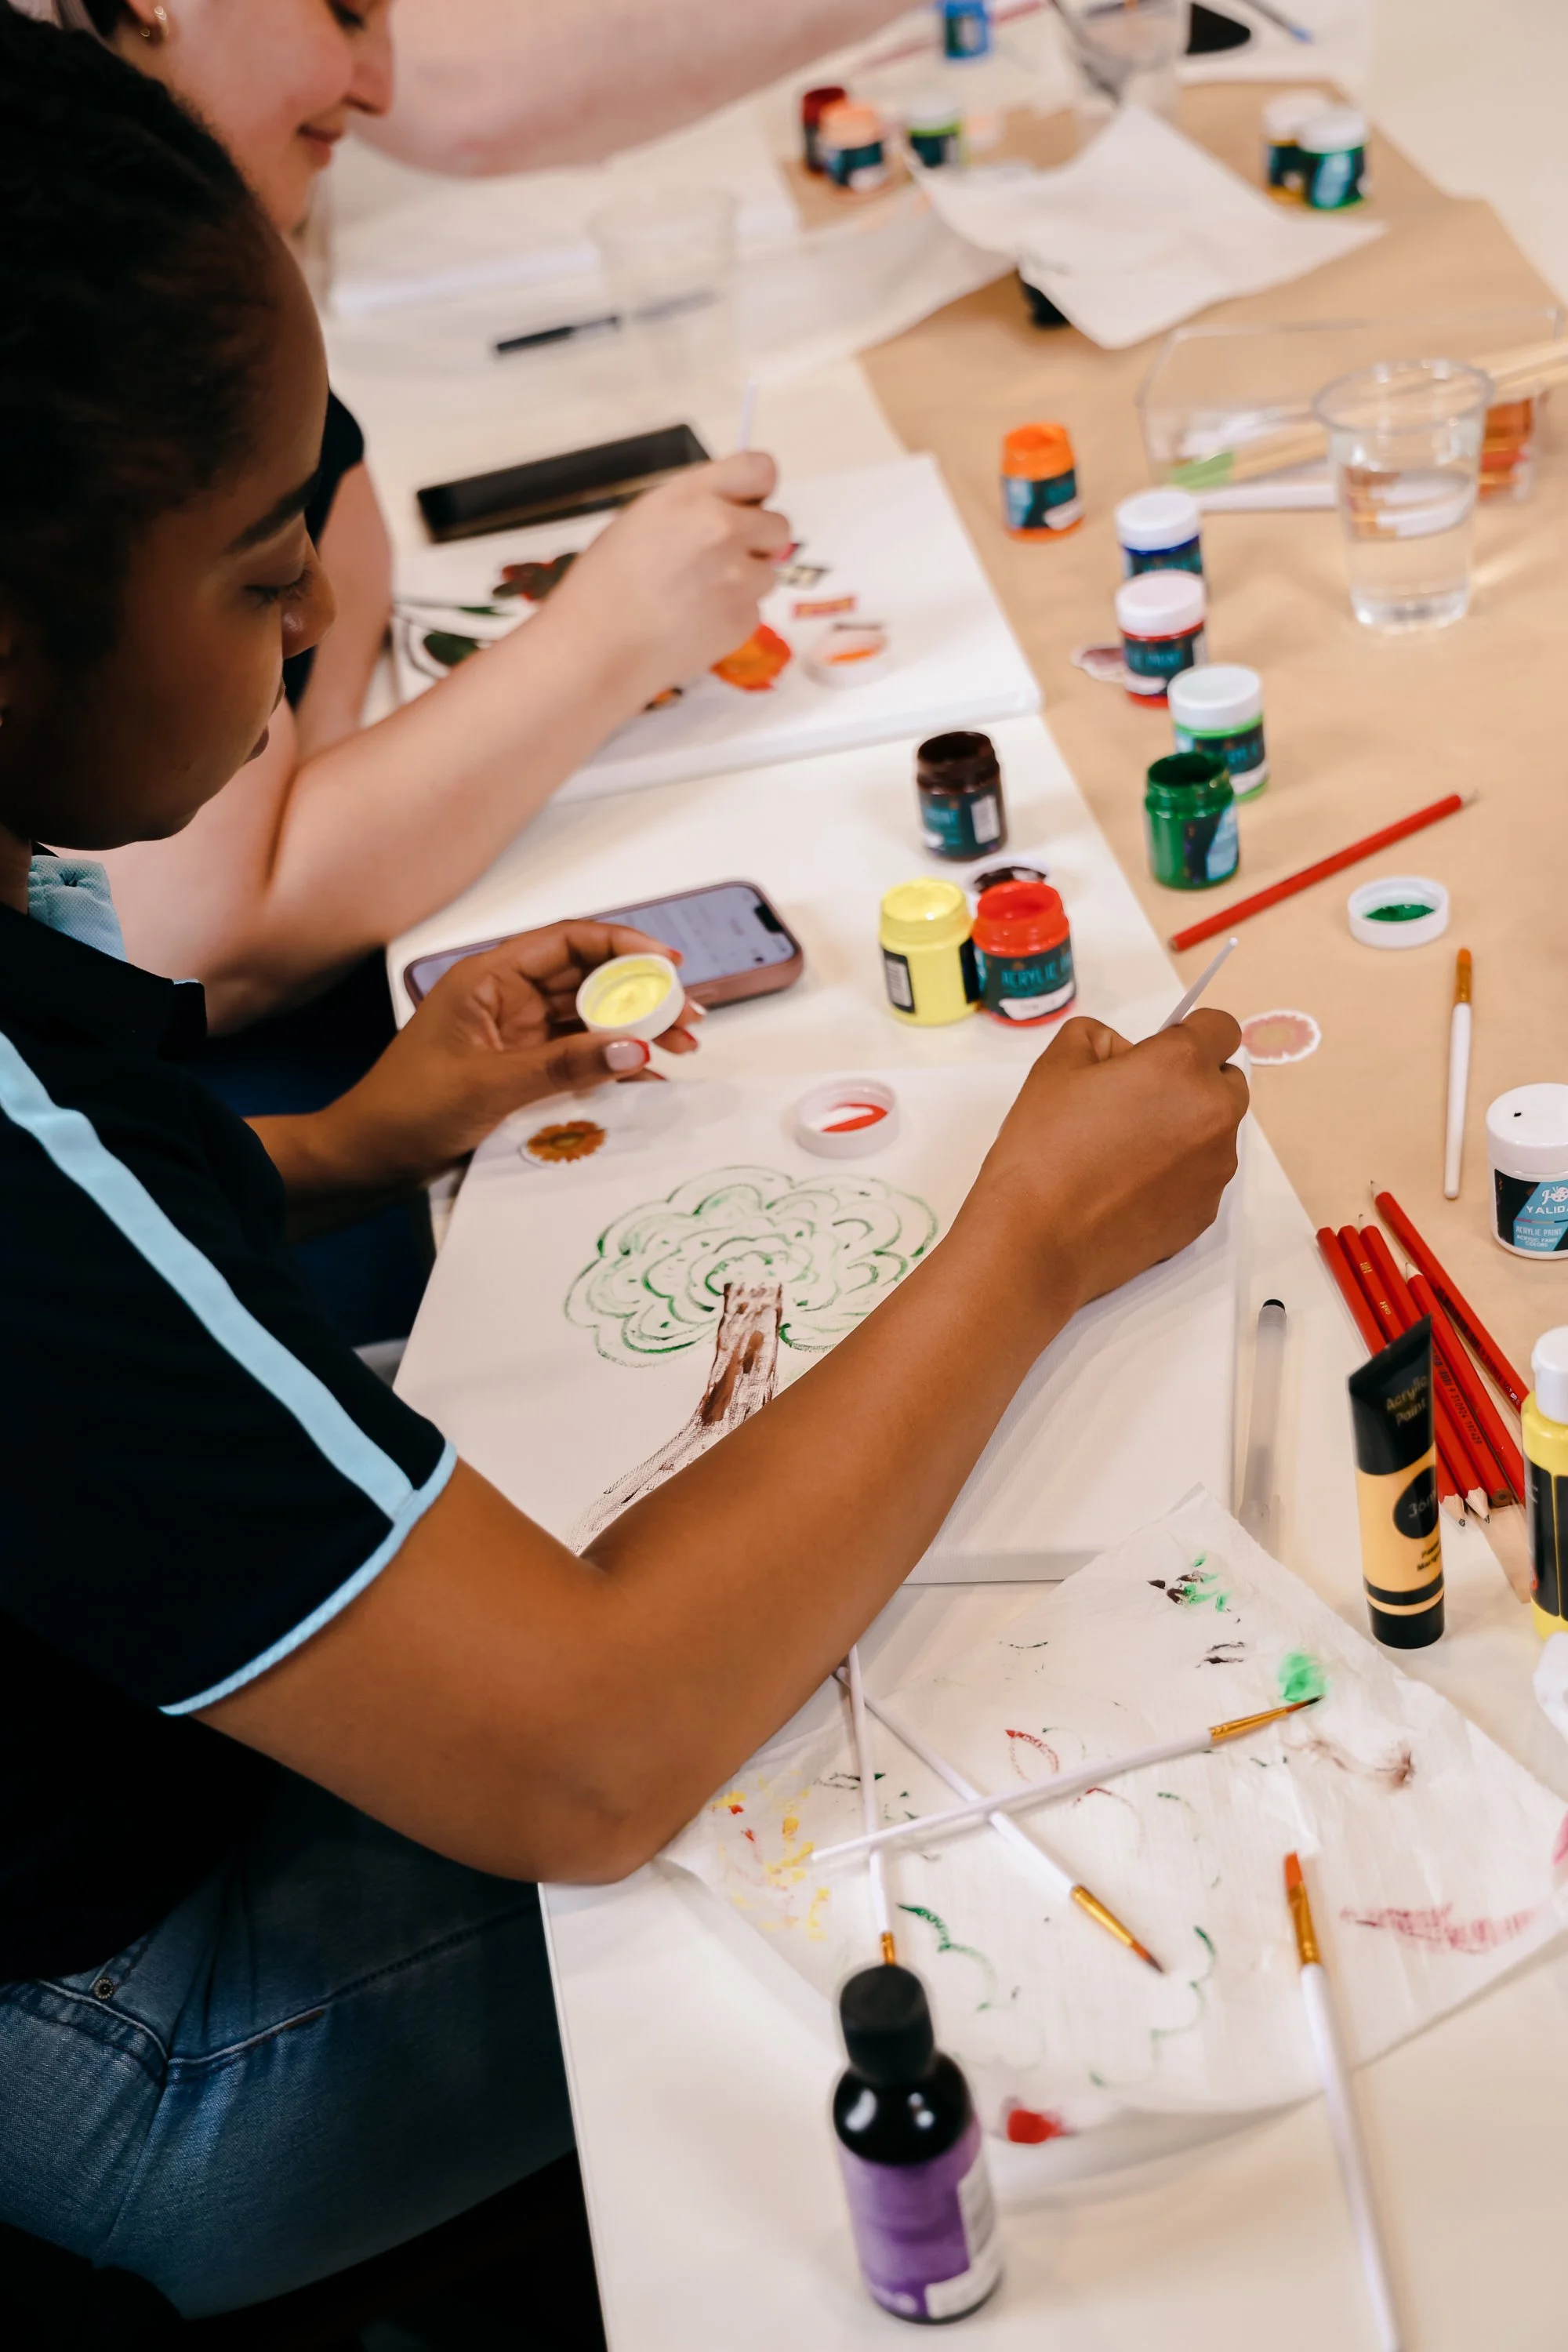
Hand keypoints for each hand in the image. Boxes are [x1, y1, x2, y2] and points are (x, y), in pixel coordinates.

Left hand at [311, 923, 699, 1193]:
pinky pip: (579, 1055)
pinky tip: (648, 1075)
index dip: (622, 943)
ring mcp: (516, 1033)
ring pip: (590, 1018)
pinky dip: (613, 1062)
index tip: (668, 963)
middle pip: (589, 978)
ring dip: (636, 1029)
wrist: (369, 1157)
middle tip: (690, 1018)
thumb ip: (565, 1064)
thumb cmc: (406, 1108)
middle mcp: (507, 997)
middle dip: (643, 994)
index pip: (568, 941)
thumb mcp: (491, 1084)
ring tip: (683, 1048)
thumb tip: (634, 1047)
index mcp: (489, 977)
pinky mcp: (521, 1067)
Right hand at [540, 454, 792, 698]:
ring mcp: (740, 578)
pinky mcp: (744, 619)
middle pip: (779, 526)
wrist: (599, 646)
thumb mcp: (643, 518)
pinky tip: (696, 621)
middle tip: (721, 558)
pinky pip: (754, 608)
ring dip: (745, 581)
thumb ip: (695, 506)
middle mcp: (725, 531)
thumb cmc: (606, 582)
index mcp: (695, 497)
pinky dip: (732, 614)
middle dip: (757, 540)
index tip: (748, 503)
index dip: (758, 488)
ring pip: (768, 572)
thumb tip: (731, 507)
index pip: (761, 469)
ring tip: (698, 595)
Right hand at [962, 1012, 1246, 1321]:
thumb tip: (1124, 1053)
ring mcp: (1215, 1169)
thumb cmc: (1042, 1149)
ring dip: (1186, 1129)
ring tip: (1126, 1151)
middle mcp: (1214, 1114)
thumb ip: (1097, 1038)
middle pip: (1227, 1081)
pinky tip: (1128, 1186)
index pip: (1220, 1028)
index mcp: (1181, 1066)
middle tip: (1137, 1102)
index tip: (1160, 1051)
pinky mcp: (1205, 1212)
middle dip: (1193, 1082)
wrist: (1036, 1239)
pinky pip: (1202, 1177)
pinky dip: (1177, 1174)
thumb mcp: (1055, 1067)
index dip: (1189, 1033)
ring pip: (1216, 1132)